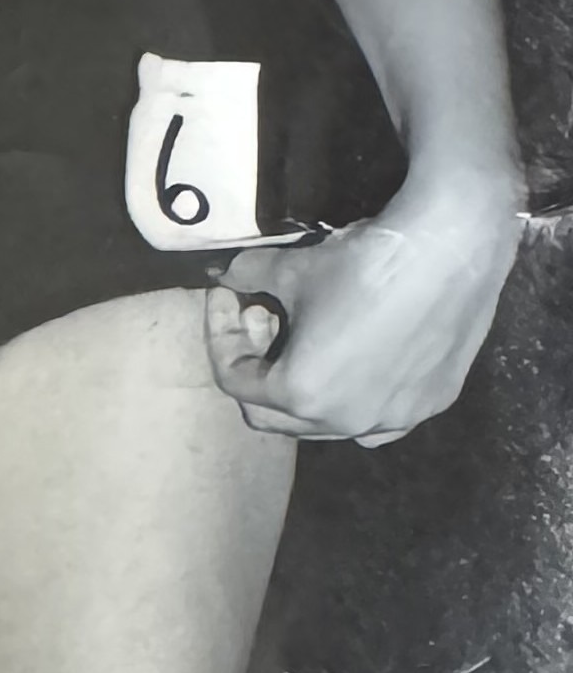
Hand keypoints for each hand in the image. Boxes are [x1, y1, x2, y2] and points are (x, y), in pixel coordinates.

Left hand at [206, 172, 520, 443]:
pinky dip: (357, 400)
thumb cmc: (363, 264)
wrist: (450, 249)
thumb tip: (227, 277)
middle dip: (259, 366)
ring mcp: (392, 419)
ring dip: (306, 389)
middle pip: (273, 413)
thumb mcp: (291, 269)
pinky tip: (360, 363)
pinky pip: (380, 419)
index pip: (234, 379)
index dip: (222, 335)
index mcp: (300, 394)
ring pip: (326, 423)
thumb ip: (248, 279)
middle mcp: (344, 421)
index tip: (229, 300)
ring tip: (313, 340)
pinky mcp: (431, 404)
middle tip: (267, 319)